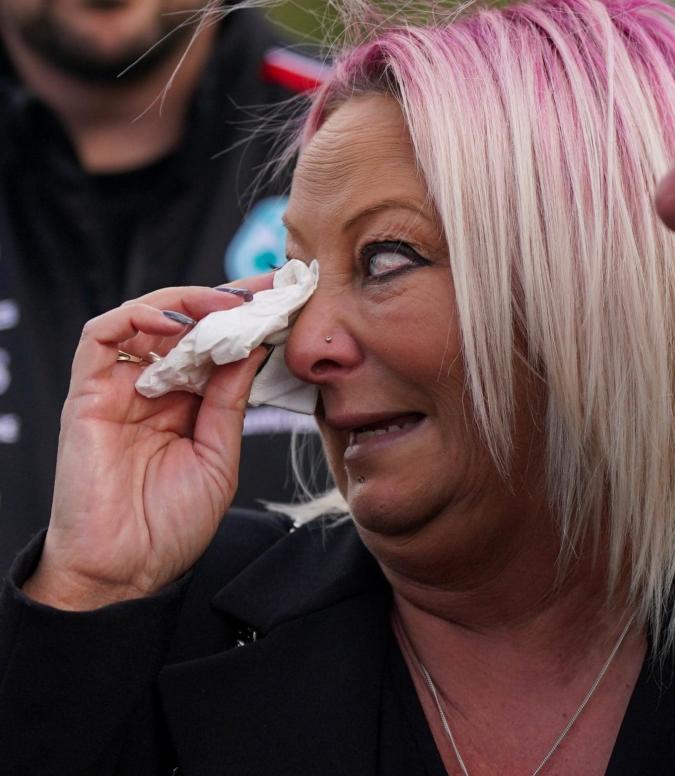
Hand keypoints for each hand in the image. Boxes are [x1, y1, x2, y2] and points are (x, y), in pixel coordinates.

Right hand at [23, 278, 275, 610]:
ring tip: (225, 306)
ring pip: (144, 320)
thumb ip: (232, 401)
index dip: (247, 319)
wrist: (125, 571)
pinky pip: (100, 338)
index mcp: (188, 405)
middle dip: (225, 301)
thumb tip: (255, 346)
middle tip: (264, 289)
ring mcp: (118, 390)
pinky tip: (174, 321)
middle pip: (184, 325)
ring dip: (185, 303)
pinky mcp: (86, 396)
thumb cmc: (171, 526)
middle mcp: (153, 390)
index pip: (216, 345)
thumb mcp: (219, 456)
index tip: (284, 299)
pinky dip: (135, 317)